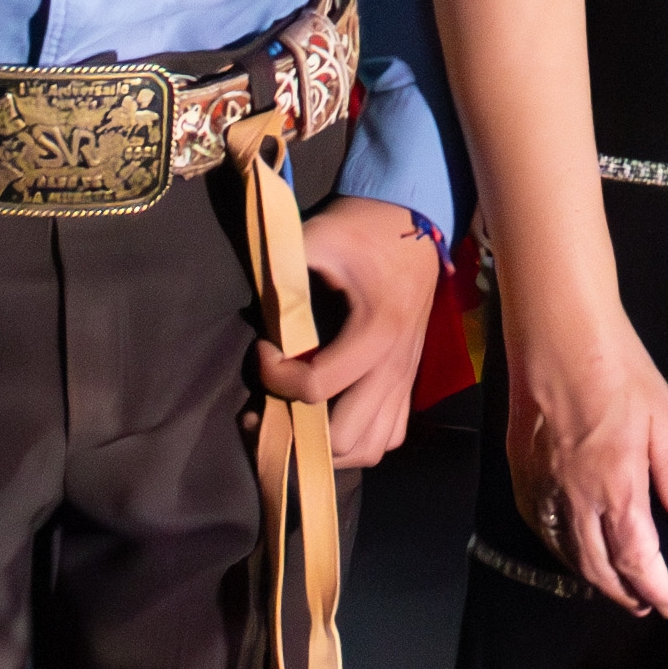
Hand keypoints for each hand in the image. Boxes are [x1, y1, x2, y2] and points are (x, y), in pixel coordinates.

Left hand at [260, 195, 440, 469]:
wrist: (413, 220)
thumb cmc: (363, 229)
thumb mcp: (317, 237)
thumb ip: (282, 274)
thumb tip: (254, 314)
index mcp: (375, 332)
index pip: (314, 387)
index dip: (274, 375)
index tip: (262, 346)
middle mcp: (395, 367)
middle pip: (344, 438)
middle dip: (298, 431)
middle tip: (268, 403)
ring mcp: (406, 379)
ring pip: (370, 448)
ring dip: (329, 447)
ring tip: (297, 421)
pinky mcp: (409, 381)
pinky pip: (389, 435)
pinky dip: (360, 441)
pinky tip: (333, 417)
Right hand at [503, 304, 667, 614]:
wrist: (561, 334)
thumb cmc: (620, 369)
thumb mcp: (665, 420)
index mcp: (618, 486)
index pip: (637, 559)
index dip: (654, 588)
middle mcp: (576, 498)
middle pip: (598, 567)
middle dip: (624, 592)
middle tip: (646, 603)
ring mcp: (544, 488)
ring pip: (566, 553)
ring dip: (593, 577)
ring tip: (615, 585)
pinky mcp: (522, 474)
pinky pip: (541, 528)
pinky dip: (560, 550)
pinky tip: (573, 549)